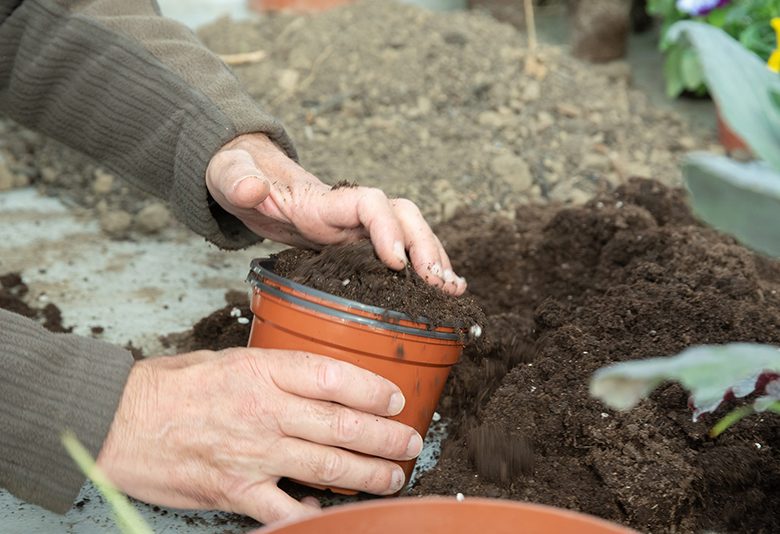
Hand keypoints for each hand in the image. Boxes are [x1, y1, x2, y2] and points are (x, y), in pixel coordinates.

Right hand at [97, 348, 422, 523]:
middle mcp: (266, 411)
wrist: (117, 420)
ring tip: (394, 475)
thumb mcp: (225, 358)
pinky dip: (315, 514)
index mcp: (264, 372)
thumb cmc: (169, 386)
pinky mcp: (236, 489)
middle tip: (411, 442)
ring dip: (368, 473)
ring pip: (326, 465)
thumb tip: (313, 378)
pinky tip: (340, 515)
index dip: (373, 390)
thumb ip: (271, 370)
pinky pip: (286, 507)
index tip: (395, 399)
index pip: (334, 377)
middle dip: (385, 436)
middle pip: (341, 424)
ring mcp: (254, 453)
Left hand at [205, 133, 466, 295]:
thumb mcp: (228, 175)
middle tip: (439, 282)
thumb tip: (251, 188)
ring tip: (454, 289)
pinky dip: (423, 266)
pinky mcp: (357, 241)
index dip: (387, 228)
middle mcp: (349, 209)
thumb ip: (238, 179)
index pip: (369, 203)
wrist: (246, 178)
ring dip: (435, 258)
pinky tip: (440, 290)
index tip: (395, 260)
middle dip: (426, 246)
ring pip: (410, 232)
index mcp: (322, 199)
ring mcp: (356, 225)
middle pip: (403, 215)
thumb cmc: (239, 176)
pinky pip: (401, 251)